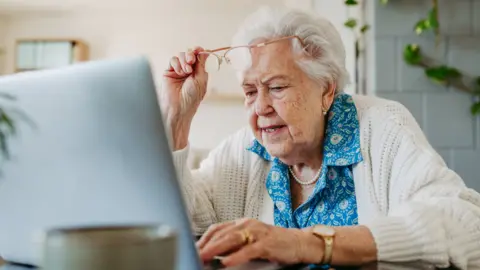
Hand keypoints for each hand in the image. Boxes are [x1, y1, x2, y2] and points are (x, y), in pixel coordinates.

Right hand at [160, 47, 208, 149]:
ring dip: (184, 60)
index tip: (198, 49)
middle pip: (190, 53)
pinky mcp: (169, 72)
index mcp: (199, 72)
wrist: (178, 107)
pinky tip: (179, 72)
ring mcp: (178, 71)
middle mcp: (189, 70)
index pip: (199, 57)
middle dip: (191, 54)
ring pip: (181, 55)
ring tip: (186, 71)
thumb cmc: (191, 98)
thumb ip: (202, 64)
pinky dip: (177, 64)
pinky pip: (172, 60)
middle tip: (191, 61)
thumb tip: (205, 51)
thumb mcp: (201, 79)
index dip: (199, 51)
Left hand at [196, 218, 323, 266]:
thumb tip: (214, 254)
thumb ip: (234, 245)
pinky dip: (236, 256)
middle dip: (206, 245)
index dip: (204, 239)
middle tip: (194, 254)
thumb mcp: (251, 241)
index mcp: (242, 222)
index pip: (218, 228)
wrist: (299, 242)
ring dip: (216, 249)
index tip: (193, 249)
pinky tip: (227, 262)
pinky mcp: (267, 243)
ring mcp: (258, 232)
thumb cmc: (274, 243)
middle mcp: (248, 224)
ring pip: (232, 239)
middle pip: (222, 233)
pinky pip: (249, 250)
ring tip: (204, 257)